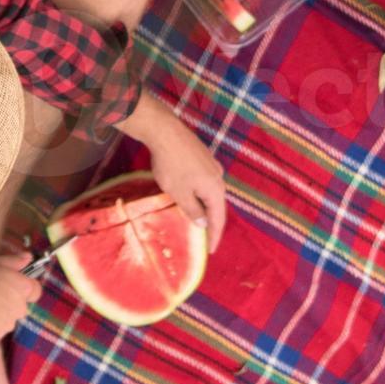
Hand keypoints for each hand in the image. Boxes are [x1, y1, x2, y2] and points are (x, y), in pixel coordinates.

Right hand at [0, 250, 41, 342]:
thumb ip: (13, 261)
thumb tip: (28, 257)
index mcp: (21, 287)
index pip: (36, 291)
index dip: (25, 287)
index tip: (11, 284)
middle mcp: (19, 307)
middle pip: (20, 306)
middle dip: (9, 301)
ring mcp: (7, 325)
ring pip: (6, 319)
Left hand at [131, 102, 228, 247]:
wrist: (166, 132)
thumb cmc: (172, 166)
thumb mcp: (180, 194)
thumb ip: (192, 210)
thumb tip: (202, 222)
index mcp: (215, 189)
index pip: (218, 218)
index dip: (215, 236)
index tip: (211, 251)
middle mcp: (219, 177)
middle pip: (217, 205)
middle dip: (212, 222)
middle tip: (206, 238)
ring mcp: (212, 165)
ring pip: (211, 192)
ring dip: (206, 207)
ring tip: (199, 220)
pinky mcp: (203, 157)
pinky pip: (205, 182)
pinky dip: (201, 194)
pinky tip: (193, 197)